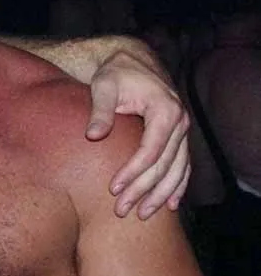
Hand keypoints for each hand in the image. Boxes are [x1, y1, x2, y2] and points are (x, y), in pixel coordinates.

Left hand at [85, 49, 189, 218]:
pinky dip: (177, 185)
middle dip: (143, 190)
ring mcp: (182, 130)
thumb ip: (100, 110)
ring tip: (143, 215)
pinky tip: (170, 204)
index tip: (113, 188)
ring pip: (177, 170)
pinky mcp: (178, 136)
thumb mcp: (104, 87)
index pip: (150, 150)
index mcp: (165, 110)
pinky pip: (182, 165)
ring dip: (160, 195)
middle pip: (164, 165)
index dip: (133, 172)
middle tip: (122, 210)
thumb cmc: (115, 73)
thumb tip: (92, 136)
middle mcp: (180, 121)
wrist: (131, 61)